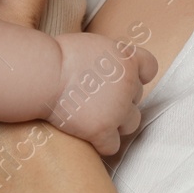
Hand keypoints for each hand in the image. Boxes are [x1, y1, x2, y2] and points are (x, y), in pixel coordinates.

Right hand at [46, 32, 157, 155]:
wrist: (43, 74)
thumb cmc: (58, 56)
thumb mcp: (92, 45)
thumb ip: (108, 58)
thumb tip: (108, 68)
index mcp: (126, 58)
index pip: (150, 67)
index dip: (138, 75)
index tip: (122, 79)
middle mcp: (128, 83)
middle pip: (137, 97)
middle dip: (120, 99)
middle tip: (95, 98)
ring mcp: (118, 109)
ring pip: (131, 124)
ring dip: (117, 123)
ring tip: (94, 118)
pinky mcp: (103, 130)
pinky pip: (112, 146)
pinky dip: (101, 144)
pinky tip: (87, 137)